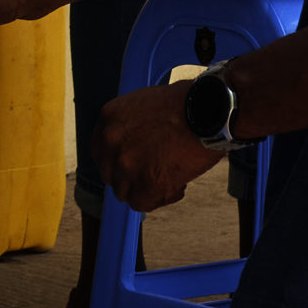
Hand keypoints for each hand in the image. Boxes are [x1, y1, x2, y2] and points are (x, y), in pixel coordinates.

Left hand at [100, 82, 221, 212]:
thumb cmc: (186, 104)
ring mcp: (128, 164)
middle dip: (130, 178)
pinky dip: (159, 199)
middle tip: (153, 173)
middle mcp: (112, 141)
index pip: (99, 151)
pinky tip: (177, 186)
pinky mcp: (148, 183)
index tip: (131, 164)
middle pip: (110, 175)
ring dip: (145, 190)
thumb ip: (132, 125)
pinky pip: (143, 204)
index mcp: (110, 117)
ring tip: (170, 179)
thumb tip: (135, 145)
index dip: (115, 161)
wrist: (208, 111)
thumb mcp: (145, 104)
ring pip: (124, 193)